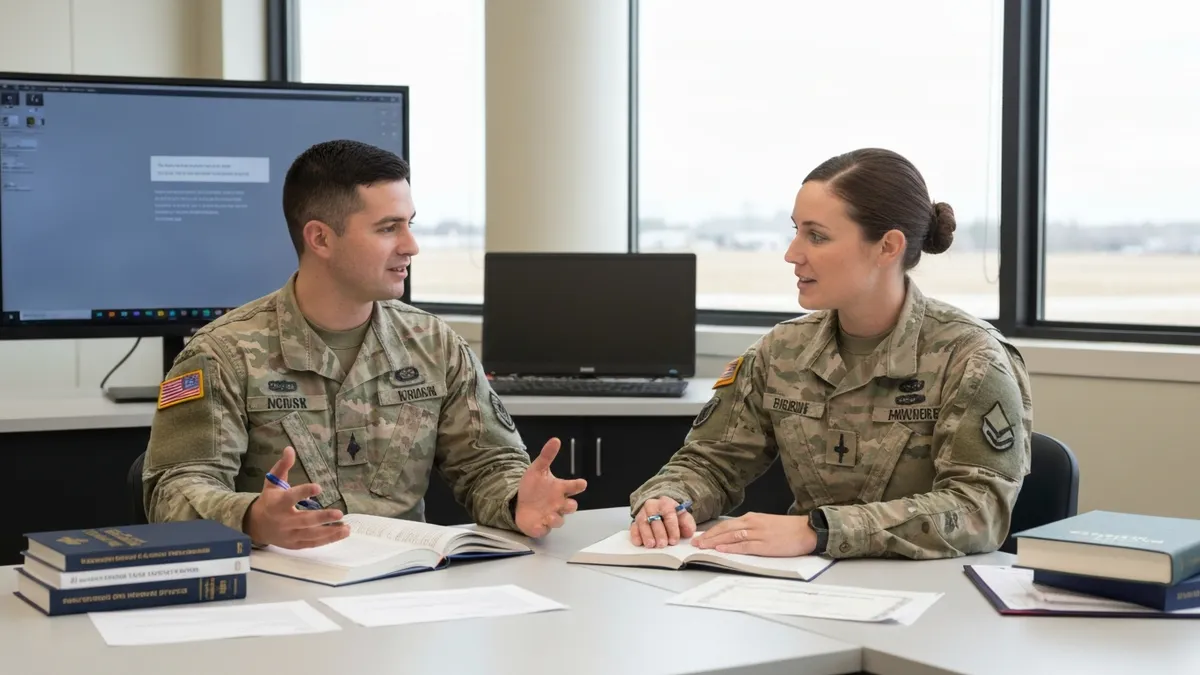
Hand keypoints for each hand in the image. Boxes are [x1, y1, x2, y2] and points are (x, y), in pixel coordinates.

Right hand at [243, 446, 348, 548]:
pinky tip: (341, 534)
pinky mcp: (294, 544)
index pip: (291, 497)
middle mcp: (284, 520)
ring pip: (311, 535)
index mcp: (277, 503)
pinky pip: (312, 544)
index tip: (319, 487)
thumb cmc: (269, 501)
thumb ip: (283, 467)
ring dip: (330, 532)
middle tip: (339, 513)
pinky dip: (327, 540)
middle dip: (322, 518)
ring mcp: (289, 535)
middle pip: (304, 520)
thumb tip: (290, 449)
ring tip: (347, 527)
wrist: (255, 526)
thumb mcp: (272, 483)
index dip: (304, 492)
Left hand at [515, 438, 586, 537]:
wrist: (519, 503)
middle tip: (567, 504)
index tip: (582, 483)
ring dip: (556, 519)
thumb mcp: (537, 469)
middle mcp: (558, 503)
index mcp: (560, 489)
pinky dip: (542, 528)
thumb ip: (547, 455)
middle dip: (571, 506)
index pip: (573, 487)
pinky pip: (544, 529)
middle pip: (571, 507)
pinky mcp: (541, 526)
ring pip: (559, 520)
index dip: (578, 485)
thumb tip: (555, 440)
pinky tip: (539, 524)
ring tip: (549, 515)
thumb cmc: (533, 487)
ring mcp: (551, 516)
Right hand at [630, 496, 695, 547]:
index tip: (674, 540)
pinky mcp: (635, 522)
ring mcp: (642, 514)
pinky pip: (634, 527)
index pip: (669, 514)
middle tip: (662, 544)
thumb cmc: (671, 514)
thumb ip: (687, 523)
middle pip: (654, 519)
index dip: (672, 528)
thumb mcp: (683, 516)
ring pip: (643, 523)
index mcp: (665, 503)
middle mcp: (652, 506)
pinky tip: (639, 542)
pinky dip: (635, 535)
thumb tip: (689, 532)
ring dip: (647, 535)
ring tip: (651, 544)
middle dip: (659, 533)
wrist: (660, 509)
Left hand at [692, 512, 816, 556]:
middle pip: (725, 530)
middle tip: (695, 544)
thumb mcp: (766, 523)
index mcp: (751, 517)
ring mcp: (758, 534)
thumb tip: (734, 536)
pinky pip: (744, 546)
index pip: (726, 524)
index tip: (700, 537)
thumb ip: (750, 528)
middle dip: (708, 537)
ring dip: (715, 542)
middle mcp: (752, 523)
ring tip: (703, 548)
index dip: (711, 531)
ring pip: (731, 537)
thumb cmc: (788, 529)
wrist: (807, 530)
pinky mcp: (765, 544)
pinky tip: (721, 550)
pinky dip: (731, 548)